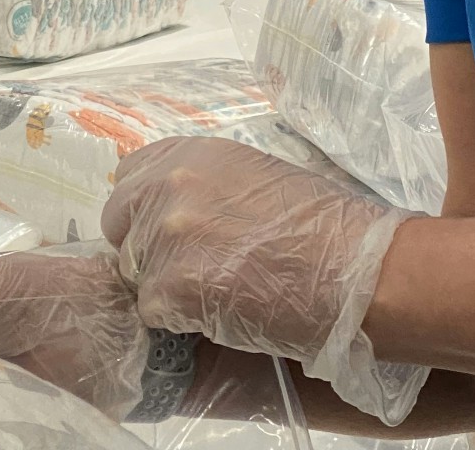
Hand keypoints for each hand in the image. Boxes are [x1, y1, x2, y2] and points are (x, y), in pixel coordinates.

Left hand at [101, 136, 427, 424]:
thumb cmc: (322, 226)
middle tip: (186, 271)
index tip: (165, 231)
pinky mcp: (173, 287)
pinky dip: (177, 321)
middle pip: (119, 222)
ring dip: (164, 288)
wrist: (355, 271)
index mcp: (192, 153)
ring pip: (134, 271)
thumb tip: (176, 209)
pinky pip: (152, 311)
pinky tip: (217, 316)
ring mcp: (167, 234)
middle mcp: (170, 184)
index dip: (144, 209)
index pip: (130, 176)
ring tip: (214, 295)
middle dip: (143, 248)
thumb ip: (204, 185)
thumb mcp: (255, 176)